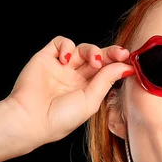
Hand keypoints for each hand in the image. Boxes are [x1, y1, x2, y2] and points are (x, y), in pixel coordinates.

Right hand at [4, 36, 133, 148]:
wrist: (31, 119)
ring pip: (81, 48)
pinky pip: (60, 42)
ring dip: (91, 50)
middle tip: (121, 54)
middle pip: (97, 57)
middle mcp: (74, 77)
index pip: (106, 70)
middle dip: (110, 53)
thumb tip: (125, 66)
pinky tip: (67, 60)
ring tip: (93, 62)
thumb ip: (106, 80)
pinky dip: (67, 46)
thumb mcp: (91, 100)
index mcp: (87, 89)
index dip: (118, 64)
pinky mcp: (45, 58)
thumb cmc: (60, 118)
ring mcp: (61, 67)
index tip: (130, 62)